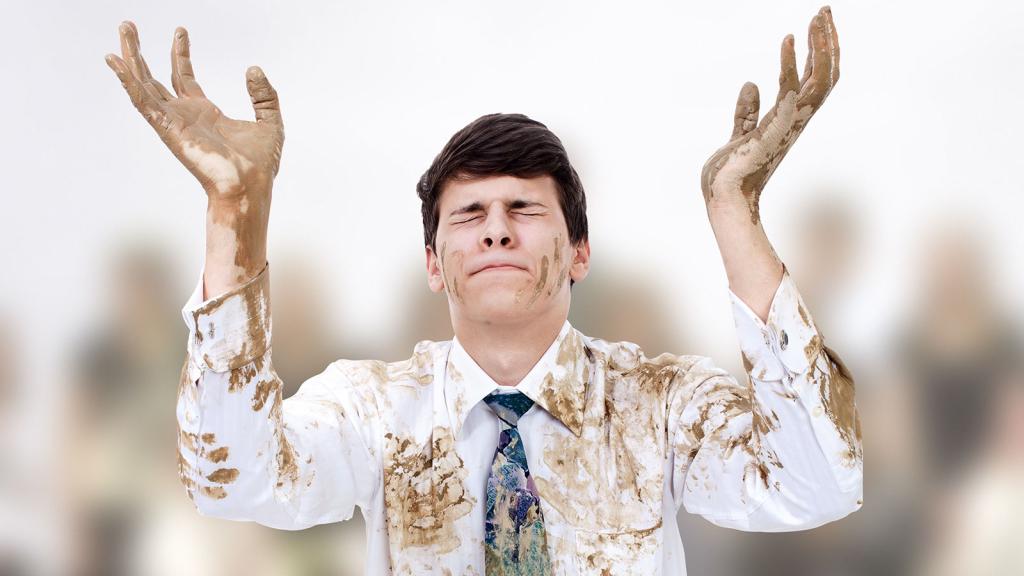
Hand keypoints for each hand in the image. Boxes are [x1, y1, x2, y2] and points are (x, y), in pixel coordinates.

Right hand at [105, 22, 283, 203]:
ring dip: (130, 57)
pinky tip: (116, 62)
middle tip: (128, 25)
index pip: (184, 76)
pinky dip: (128, 81)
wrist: (250, 185)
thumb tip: (254, 69)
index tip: (179, 31)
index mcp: (204, 112)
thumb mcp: (269, 121)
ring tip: (123, 29)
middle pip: (154, 77)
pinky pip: (142, 101)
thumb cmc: (260, 165)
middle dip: (140, 51)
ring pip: (143, 84)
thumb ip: (264, 95)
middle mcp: (183, 115)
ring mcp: (173, 121)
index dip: (180, 53)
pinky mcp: (167, 128)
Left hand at [700, 6, 838, 224]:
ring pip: (819, 80)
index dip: (821, 51)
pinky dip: (790, 63)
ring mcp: (789, 124)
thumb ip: (747, 112)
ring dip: (819, 47)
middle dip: (828, 42)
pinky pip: (789, 90)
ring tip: (814, 19)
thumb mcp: (741, 134)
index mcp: (791, 119)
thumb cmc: (732, 172)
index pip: (816, 79)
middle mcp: (796, 120)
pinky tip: (786, 40)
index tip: (817, 23)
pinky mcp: (775, 128)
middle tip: (823, 10)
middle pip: (827, 75)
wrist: (724, 196)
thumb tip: (750, 85)